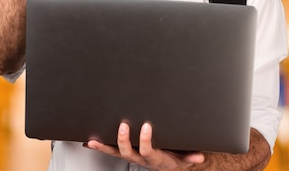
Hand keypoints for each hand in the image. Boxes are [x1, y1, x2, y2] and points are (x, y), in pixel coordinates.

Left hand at [85, 122, 204, 169]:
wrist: (166, 164)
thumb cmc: (174, 156)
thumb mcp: (184, 157)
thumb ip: (190, 156)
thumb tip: (199, 156)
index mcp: (154, 157)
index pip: (148, 150)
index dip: (146, 140)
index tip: (147, 126)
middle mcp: (140, 157)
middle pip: (128, 151)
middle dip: (124, 139)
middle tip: (123, 125)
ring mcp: (130, 155)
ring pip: (115, 152)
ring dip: (104, 146)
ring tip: (94, 140)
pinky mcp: (124, 151)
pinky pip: (110, 150)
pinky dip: (99, 146)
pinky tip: (89, 141)